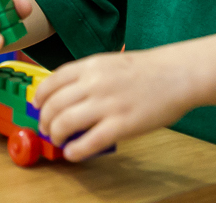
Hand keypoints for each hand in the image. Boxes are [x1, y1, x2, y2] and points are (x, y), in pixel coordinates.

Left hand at [34, 45, 203, 161]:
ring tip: (59, 140)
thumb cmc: (147, 70)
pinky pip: (89, 141)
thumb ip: (88, 76)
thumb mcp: (110, 63)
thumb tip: (66, 95)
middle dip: (45, 120)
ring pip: (65, 123)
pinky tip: (73, 153)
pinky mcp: (122, 124)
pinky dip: (75, 150)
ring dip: (56, 135)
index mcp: (90, 65)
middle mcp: (94, 83)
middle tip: (47, 129)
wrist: (178, 74)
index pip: (52, 82)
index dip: (40, 97)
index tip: (37, 106)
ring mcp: (107, 104)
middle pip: (54, 105)